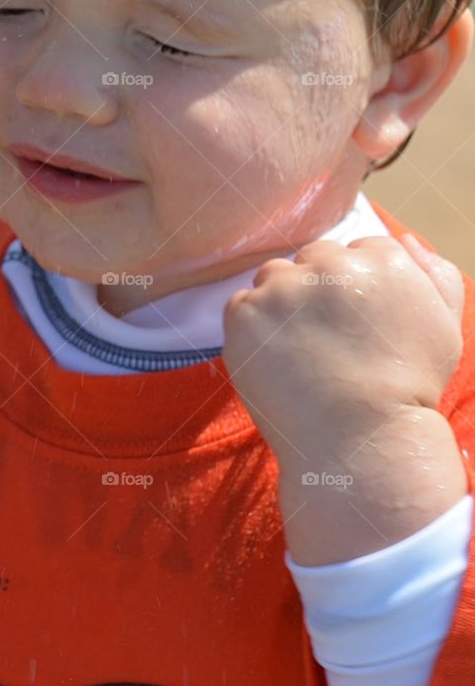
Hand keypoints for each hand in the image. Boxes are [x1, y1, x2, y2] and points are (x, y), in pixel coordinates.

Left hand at [221, 233, 464, 465]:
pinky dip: (253, 331)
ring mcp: (284, 288)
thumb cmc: (408, 391)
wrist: (362, 445)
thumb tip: (405, 240)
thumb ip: (436, 275)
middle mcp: (332, 264)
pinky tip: (277, 363)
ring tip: (302, 354)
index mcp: (383, 259)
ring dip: (282, 305)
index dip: (357, 291)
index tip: (358, 327)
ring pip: (274, 278)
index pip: (359, 250)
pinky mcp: (246, 313)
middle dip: (318, 291)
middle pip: (314, 259)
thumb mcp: (444, 328)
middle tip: (329, 343)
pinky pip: (242, 307)